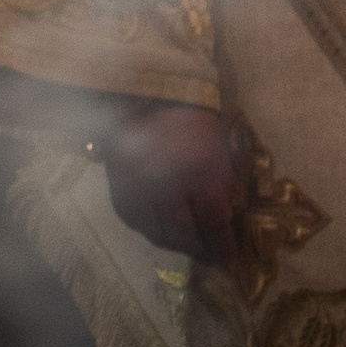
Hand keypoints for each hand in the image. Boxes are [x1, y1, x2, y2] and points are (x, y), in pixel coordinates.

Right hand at [101, 100, 240, 266]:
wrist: (150, 91)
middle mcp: (165, 182)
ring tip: (187, 245)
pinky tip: (159, 227)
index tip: (229, 255)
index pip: (212, 222)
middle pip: (182, 232)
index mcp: (197, 170)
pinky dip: (148, 227)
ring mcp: (137, 183)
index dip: (222, 244)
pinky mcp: (116, 181)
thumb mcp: (217, 151)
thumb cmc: (193, 120)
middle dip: (199, 248)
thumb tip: (223, 226)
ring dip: (173, 243)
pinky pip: (132, 217)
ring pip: (154, 229)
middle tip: (209, 255)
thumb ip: (220, 191)